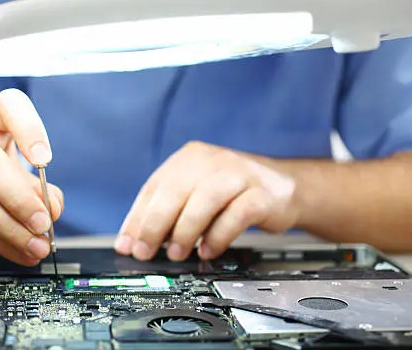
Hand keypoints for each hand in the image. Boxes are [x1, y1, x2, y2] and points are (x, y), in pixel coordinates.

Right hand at [0, 89, 62, 265]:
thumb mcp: (17, 171)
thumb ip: (39, 188)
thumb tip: (52, 208)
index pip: (8, 108)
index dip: (29, 130)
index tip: (45, 159)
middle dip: (20, 200)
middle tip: (44, 222)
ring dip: (12, 230)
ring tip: (37, 246)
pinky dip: (0, 243)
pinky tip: (20, 252)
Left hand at [114, 141, 295, 260]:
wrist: (285, 186)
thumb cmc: (234, 193)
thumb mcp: (197, 193)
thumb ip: (170, 212)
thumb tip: (136, 241)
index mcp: (190, 157)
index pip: (154, 187)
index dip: (137, 218)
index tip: (126, 245)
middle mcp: (212, 160)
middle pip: (175, 191)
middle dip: (154, 226)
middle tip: (145, 252)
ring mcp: (239, 173)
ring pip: (204, 200)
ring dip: (185, 231)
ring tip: (176, 254)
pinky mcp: (262, 193)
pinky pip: (237, 215)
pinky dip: (218, 236)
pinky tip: (208, 251)